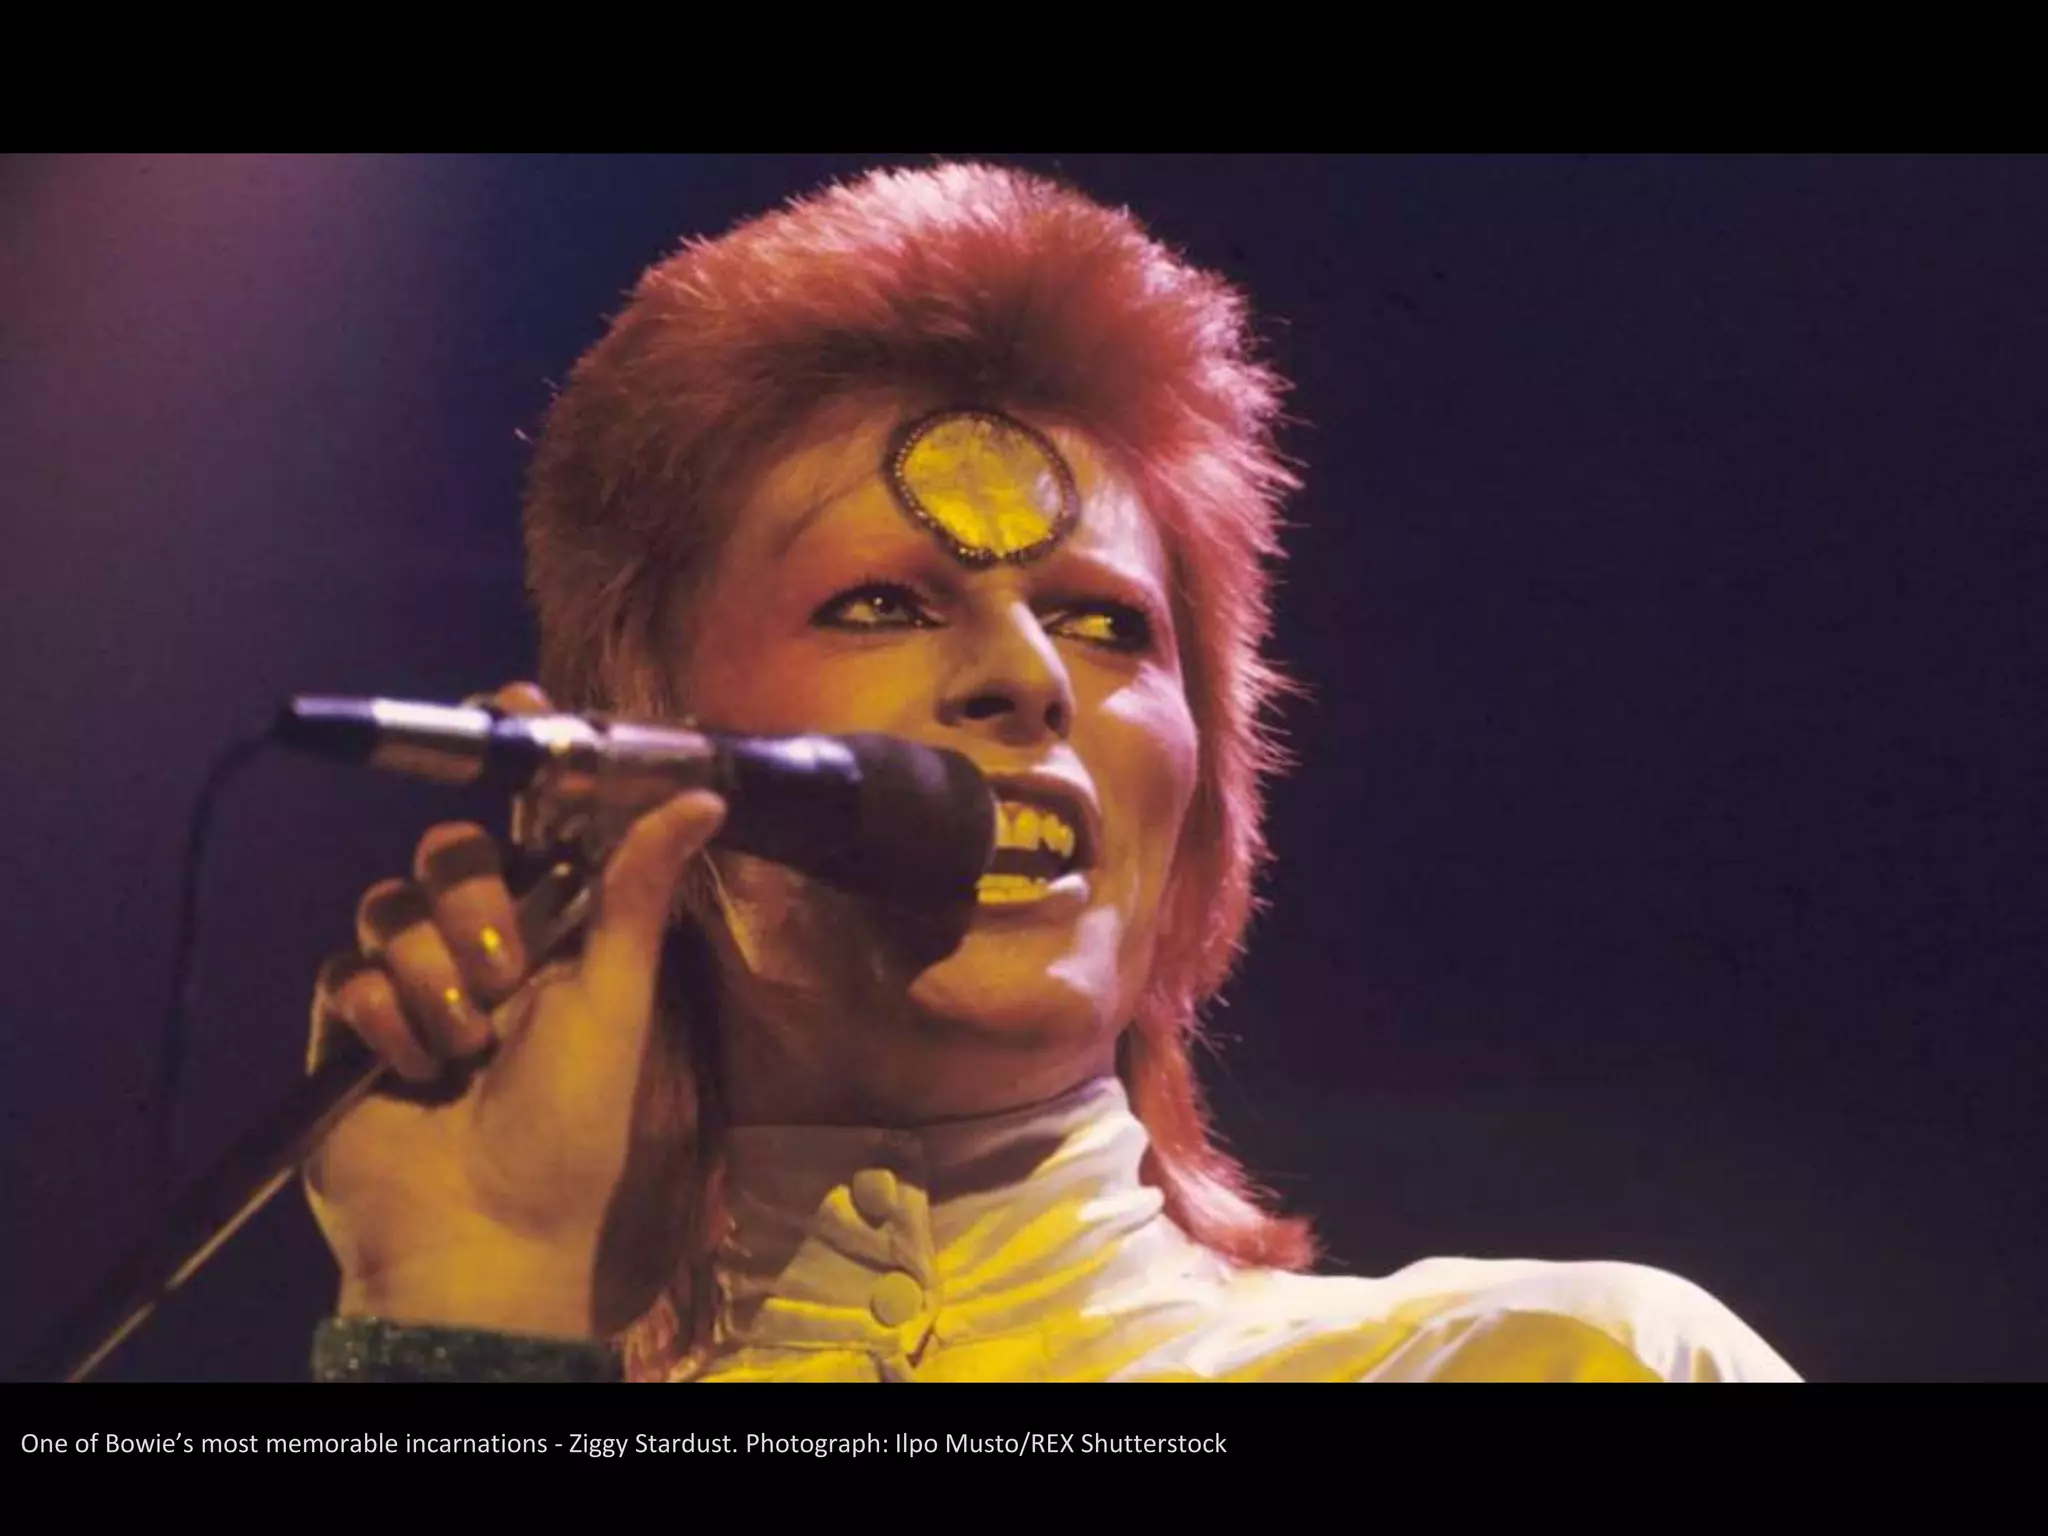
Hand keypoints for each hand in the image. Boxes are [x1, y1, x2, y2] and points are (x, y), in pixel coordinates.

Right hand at [303, 682, 724, 1339]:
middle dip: (473, 904)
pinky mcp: (352, 1021)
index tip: (515, 699)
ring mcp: (414, 977)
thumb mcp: (616, 1000)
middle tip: (505, 973)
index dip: (519, 757)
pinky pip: (348, 970)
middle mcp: (483, 940)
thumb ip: (637, 891)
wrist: (487, 1234)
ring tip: (469, 1048)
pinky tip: (417, 1070)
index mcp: (556, 928)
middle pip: (450, 850)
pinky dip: (386, 1020)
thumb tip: (702, 793)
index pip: (531, 820)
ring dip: (435, 977)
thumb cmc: (573, 1128)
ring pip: (392, 905)